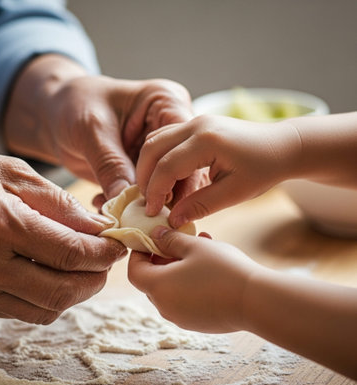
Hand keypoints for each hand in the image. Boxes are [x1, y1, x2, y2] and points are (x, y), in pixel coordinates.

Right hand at [0, 145, 125, 323]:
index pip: (70, 253)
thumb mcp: (14, 173)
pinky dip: (48, 298)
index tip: (118, 245)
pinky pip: (22, 312)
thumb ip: (60, 204)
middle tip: (106, 260)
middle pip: (62, 291)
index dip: (104, 253)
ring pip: (46, 310)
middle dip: (96, 279)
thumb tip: (99, 229)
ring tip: (83, 269)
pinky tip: (52, 275)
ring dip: (75, 293)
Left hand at [3, 55, 205, 203]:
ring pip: (167, 185)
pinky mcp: (146, 169)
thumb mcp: (92, 131)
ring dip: (143, 204)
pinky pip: (147, 193)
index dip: (178, 173)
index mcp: (166, 102)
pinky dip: (128, 205)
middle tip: (140, 216)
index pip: (185, 141)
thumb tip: (126, 201)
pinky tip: (105, 204)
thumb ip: (111, 165)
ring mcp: (160, 150)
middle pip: (184, 167)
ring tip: (117, 212)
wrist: (56, 115)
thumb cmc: (74, 105)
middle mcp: (170, 126)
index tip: (160, 201)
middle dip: (162, 195)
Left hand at [128, 226, 260, 332]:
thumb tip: (154, 235)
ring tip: (200, 247)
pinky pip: (186, 300)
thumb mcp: (193, 247)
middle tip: (177, 241)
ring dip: (179, 269)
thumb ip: (169, 239)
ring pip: (172, 289)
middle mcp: (165, 307)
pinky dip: (190, 283)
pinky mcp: (198, 323)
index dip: (139, 254)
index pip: (135, 271)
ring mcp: (182, 318)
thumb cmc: (222, 269)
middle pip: (153, 281)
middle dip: (162, 259)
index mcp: (158, 287)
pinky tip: (211, 268)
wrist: (256, 301)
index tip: (150, 240)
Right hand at [137, 115, 299, 226]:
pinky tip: (166, 177)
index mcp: (207, 141)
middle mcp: (196, 125)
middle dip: (144, 177)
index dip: (154, 191)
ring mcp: (196, 121)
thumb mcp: (234, 193)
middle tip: (147, 201)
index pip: (166, 166)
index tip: (151, 212)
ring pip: (156, 140)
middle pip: (152, 148)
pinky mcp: (197, 124)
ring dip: (149, 166)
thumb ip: (200, 205)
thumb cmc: (264, 169)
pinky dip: (159, 157)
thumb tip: (172, 219)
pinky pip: (167, 138)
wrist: (283, 145)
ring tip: (155, 191)